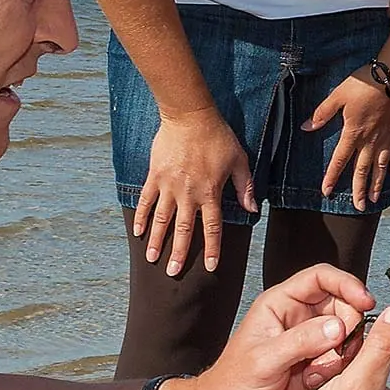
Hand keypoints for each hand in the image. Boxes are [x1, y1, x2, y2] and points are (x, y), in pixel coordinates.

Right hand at [138, 109, 255, 275]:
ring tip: (153, 259)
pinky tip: (138, 232)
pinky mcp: (154, 176)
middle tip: (173, 272)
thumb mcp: (239, 160)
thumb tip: (252, 210)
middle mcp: (188, 194)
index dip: (213, 248)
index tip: (211, 266)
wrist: (189, 116)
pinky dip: (141, 217)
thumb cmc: (218, 137)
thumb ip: (244, 187)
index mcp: (210, 192)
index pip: (213, 227)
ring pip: (162, 219)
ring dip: (157, 240)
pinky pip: (146, 200)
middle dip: (179, 253)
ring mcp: (168, 186)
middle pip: (184, 229)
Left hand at [175, 265, 377, 389]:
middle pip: (342, 306)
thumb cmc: (232, 384)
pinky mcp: (317, 364)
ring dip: (339, 355)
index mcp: (281, 304)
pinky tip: (313, 383)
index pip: (321, 278)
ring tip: (313, 374)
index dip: (346, 284)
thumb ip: (301, 341)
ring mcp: (310, 342)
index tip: (365, 301)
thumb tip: (339, 326)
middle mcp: (299, 318)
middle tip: (335, 352)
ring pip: (346, 335)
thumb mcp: (264, 361)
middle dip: (346, 329)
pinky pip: (342, 360)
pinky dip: (337, 371)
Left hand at [308, 70, 389, 211]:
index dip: (332, 176)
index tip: (327, 192)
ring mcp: (386, 136)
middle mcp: (370, 140)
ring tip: (373, 198)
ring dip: (376, 183)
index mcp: (353, 132)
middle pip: (362, 170)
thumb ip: (322, 113)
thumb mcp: (338, 95)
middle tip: (358, 207)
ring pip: (380, 166)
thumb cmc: (364, 83)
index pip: (340, 160)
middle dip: (359, 190)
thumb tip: (306, 127)